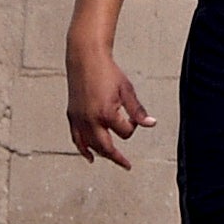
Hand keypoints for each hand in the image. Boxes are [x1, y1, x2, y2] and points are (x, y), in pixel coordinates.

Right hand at [66, 40, 151, 166]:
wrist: (85, 59)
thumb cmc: (107, 72)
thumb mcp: (127, 90)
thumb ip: (137, 110)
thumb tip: (151, 123)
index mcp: (106, 114)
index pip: (125, 132)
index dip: (132, 127)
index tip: (133, 118)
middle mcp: (91, 120)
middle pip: (106, 148)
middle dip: (117, 157)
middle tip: (126, 165)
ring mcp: (79, 120)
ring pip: (91, 146)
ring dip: (102, 154)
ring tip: (112, 159)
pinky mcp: (72, 116)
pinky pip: (77, 139)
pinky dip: (83, 149)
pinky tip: (90, 157)